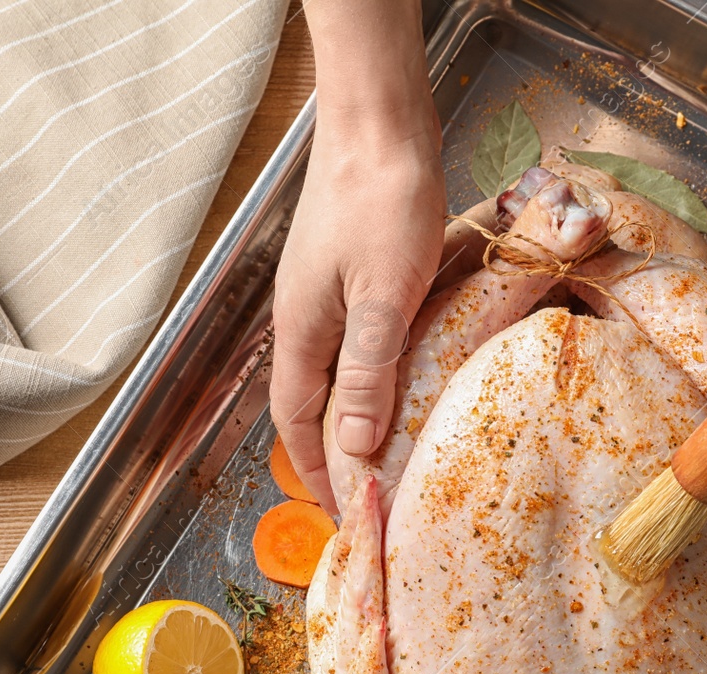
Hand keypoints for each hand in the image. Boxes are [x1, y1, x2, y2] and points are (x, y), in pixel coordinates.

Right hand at [271, 1, 442, 512]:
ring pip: (336, 376)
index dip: (319, 473)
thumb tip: (357, 447)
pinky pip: (358, 346)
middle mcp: (305, 320)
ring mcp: (327, 297)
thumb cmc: (381, 202)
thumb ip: (368, 371)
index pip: (299, 424)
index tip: (346, 514)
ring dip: (357, 418)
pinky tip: (407, 387)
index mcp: (301, 333)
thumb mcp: (381, 296)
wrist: (381, 127)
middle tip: (372, 497)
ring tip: (390, 456)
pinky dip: (377, 379)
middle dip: (336, 455)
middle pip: (312, 405)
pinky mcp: (354, 277)